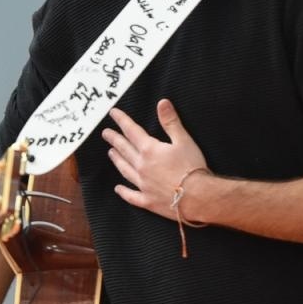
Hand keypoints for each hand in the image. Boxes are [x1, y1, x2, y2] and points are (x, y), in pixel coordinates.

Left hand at [102, 100, 208, 217]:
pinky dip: (124, 192)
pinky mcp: (147, 200)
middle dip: (114, 139)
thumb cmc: (192, 167)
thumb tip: (162, 102)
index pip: (131, 131)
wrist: (197, 196)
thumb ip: (170, 121)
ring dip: (117, 160)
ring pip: (125, 170)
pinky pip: (131, 196)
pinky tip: (118, 189)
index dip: (121, 120)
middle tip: (105, 133)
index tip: (113, 113)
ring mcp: (143, 184)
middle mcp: (141, 166)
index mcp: (149, 150)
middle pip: (124, 149)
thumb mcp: (183, 140)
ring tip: (111, 153)